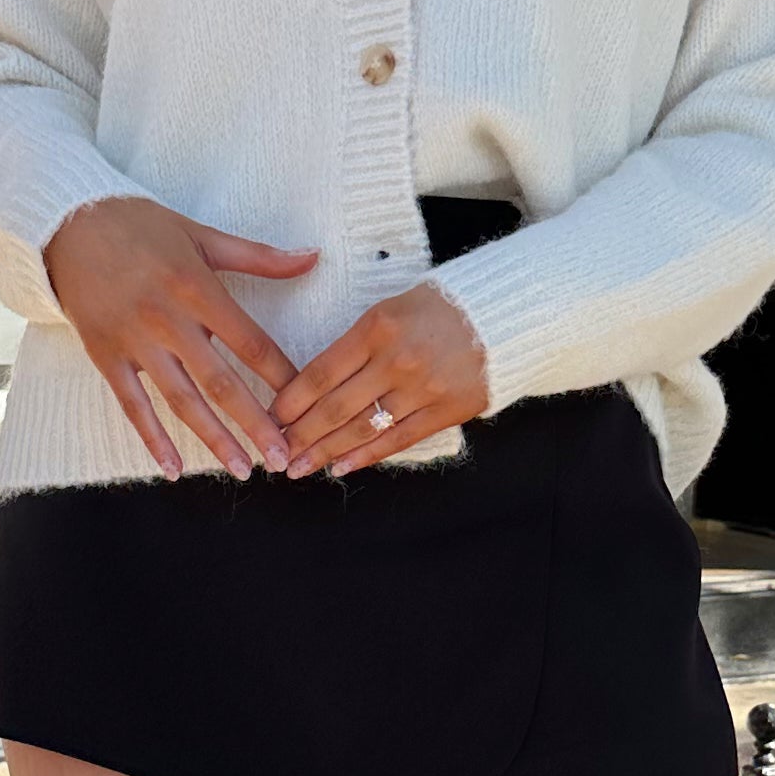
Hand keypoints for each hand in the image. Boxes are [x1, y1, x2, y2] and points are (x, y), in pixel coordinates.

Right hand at [46, 196, 318, 477]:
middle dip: (255, 424)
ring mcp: (135, 341)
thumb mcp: (201, 234)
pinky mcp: (106, 355)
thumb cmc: (139, 225)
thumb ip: (259, 255)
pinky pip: (132, 405)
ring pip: (181, 400)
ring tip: (242, 469)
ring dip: (214, 439)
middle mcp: (168, 319)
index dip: (281, 376)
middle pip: (220, 382)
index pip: (250, 342)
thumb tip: (313, 257)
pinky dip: (152, 438)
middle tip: (282, 457)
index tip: (305, 404)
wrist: (67, 222)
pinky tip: (173, 468)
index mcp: (197, 287)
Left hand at [272, 280, 490, 475]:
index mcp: (377, 327)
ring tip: (299, 467)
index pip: (321, 372)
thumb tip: (316, 384)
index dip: (292, 401)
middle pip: (335, 407)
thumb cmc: (438, 308)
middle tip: (276, 454)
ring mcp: (423, 388)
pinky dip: (366, 456)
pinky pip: (398, 439)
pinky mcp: (446, 410)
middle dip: (300, 435)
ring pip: (362, 429)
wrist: (502, 313)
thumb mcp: (390, 309)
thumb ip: (355, 344)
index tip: (271, 418)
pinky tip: (341, 467)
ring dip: (325, 452)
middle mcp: (397, 360)